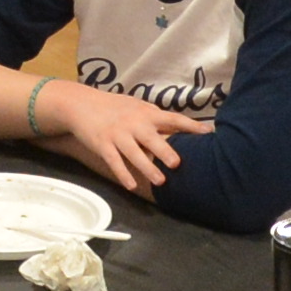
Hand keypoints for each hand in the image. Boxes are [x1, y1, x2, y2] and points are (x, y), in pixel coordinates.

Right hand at [38, 79, 206, 194]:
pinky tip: (132, 185)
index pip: (172, 118)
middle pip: (151, 138)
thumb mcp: (137, 106)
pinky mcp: (103, 145)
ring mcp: (117, 134)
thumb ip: (155, 117)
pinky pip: (114, 162)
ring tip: (160, 181)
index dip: (190, 126)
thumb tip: (180, 126)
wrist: (82, 104)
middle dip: (164, 150)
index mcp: (146, 113)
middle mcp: (133, 123)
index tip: (208, 132)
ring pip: (134, 153)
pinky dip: (123, 174)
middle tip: (177, 163)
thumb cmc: (115, 107)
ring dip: (147, 168)